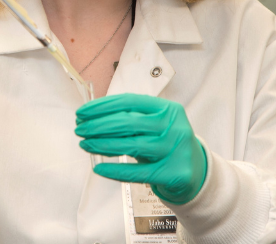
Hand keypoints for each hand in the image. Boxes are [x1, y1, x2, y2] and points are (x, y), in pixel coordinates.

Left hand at [75, 93, 206, 204]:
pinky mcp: (171, 174)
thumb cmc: (167, 142)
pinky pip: (136, 172)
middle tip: (79, 129)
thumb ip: (132, 118)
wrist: (196, 170)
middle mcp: (174, 127)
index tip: (83, 112)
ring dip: (101, 145)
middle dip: (97, 125)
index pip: (130, 102)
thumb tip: (93, 117)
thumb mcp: (156, 124)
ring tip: (84, 144)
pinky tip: (99, 167)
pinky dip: (114, 170)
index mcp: (168, 109)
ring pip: (130, 146)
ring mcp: (174, 150)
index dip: (102, 106)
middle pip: (128, 123)